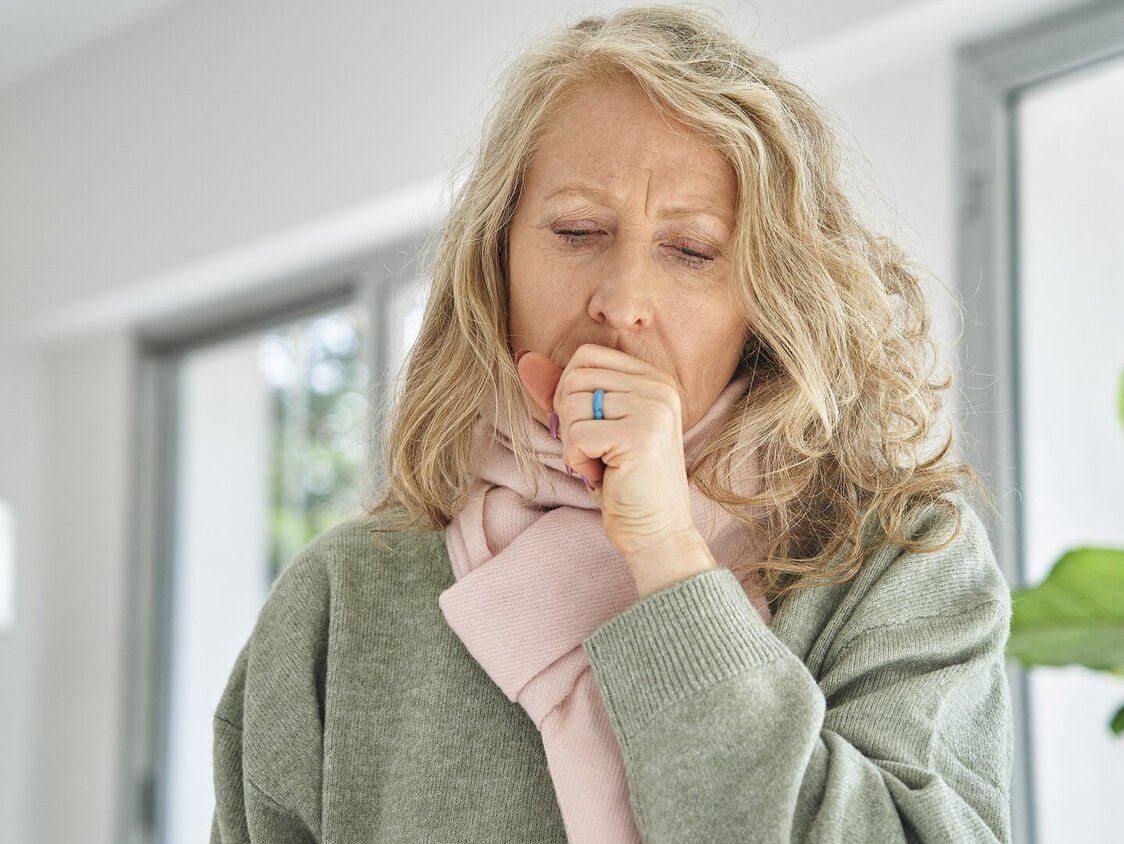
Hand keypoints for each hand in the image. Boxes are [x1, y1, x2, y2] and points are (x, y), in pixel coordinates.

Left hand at [515, 344, 702, 560]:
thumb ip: (564, 392)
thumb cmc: (624, 483)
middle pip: (575, 378)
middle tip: (593, 451)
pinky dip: (578, 461)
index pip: (587, 356)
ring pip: (572, 405)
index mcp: (653, 379)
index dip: (568, 391)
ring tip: (600, 464)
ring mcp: (652, 410)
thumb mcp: (593, 428)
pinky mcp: (640, 436)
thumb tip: (525, 360)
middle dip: (568, 419)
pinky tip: (602, 475)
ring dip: (573, 443)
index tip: (586, 427)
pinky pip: (577, 435)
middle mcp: (658, 387)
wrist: (657, 533)